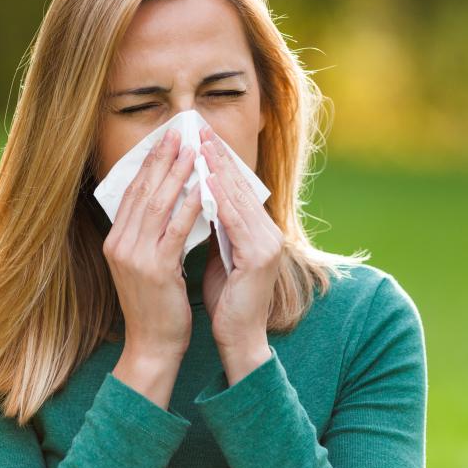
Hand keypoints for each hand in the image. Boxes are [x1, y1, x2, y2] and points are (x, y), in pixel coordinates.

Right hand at [102, 128, 202, 360]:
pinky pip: (175, 229)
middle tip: (178, 133)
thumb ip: (150, 234)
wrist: (152, 344)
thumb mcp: (145, 263)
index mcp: (116, 240)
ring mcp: (135, 256)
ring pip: (157, 204)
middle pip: (142, 191)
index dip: (149, 164)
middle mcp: (120, 244)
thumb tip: (168, 200)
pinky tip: (203, 187)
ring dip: (177, 174)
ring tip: (192, 151)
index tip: (165, 141)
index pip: (132, 193)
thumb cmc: (155, 303)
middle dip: (162, 159)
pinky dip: (189, 205)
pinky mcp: (155, 269)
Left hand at [198, 125, 283, 356]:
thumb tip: (198, 199)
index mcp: (260, 231)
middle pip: (241, 186)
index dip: (220, 163)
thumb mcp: (220, 254)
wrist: (239, 337)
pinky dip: (220, 199)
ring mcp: (267, 243)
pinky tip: (205, 181)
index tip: (201, 139)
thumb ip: (216, 227)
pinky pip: (235, 221)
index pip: (239, 189)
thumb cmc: (227, 297)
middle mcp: (269, 232)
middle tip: (200, 130)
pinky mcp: (259, 256)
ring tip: (200, 146)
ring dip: (218, 170)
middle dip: (219, 157)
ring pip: (239, 198)